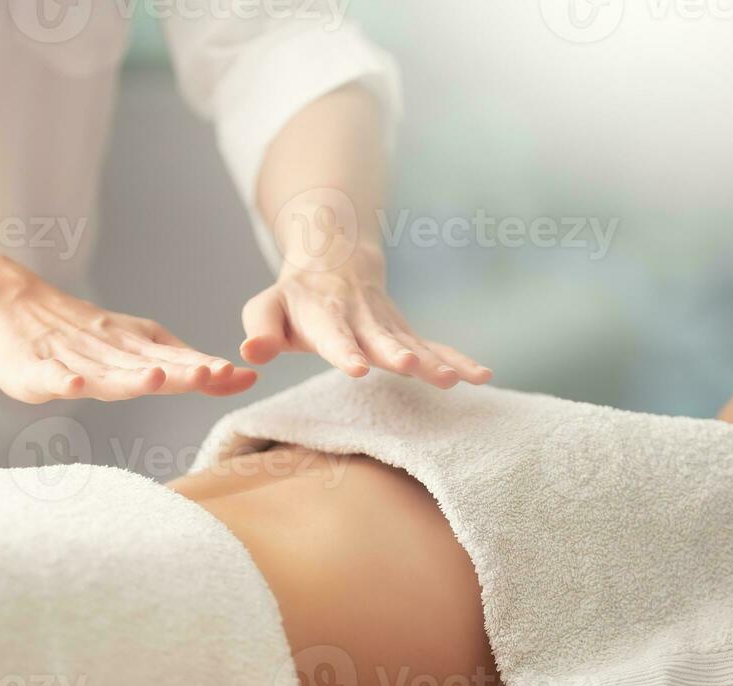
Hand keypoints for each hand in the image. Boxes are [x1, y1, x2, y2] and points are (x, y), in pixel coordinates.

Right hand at [0, 269, 256, 403]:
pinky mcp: (37, 370)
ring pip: (106, 372)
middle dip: (181, 371)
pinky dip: (64, 381)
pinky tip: (76, 386)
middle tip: (212, 373)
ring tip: (156, 379)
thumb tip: (233, 377)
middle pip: (149, 365)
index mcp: (135, 349)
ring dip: (130, 376)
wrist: (13, 309)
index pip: (178, 361)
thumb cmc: (82, 338)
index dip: (207, 370)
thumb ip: (178, 363)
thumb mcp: (134, 347)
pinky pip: (52, 376)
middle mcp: (109, 352)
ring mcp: (73, 360)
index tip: (241, 375)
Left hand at [240, 244, 491, 389]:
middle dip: (396, 354)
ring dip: (434, 361)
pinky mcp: (405, 333)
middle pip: (380, 338)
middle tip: (411, 367)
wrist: (334, 257)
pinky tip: (482, 376)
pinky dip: (458, 361)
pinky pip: (435, 346)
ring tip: (454, 380)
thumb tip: (250, 354)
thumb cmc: (293, 296)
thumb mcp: (266, 306)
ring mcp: (387, 326)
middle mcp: (361, 319)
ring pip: (414, 343)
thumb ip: (260, 329)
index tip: (356, 368)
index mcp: (324, 315)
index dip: (345, 350)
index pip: (335, 335)